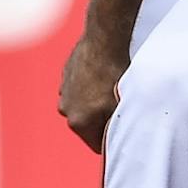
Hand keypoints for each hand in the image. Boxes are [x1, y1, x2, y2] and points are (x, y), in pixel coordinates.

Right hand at [57, 33, 128, 152]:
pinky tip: (104, 78)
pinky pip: (80, 90)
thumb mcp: (121, 107)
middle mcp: (66, 110)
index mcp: (79, 122)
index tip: (124, 133)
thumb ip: (116, 127)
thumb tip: (119, 139)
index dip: (112, 141)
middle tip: (121, 107)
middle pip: (88, 126)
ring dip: (96, 104)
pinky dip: (91, 89)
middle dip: (103, 121)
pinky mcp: (65, 77)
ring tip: (112, 90)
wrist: (103, 42)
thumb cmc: (116, 76)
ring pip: (84, 107)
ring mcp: (63, 92)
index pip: (97, 145)